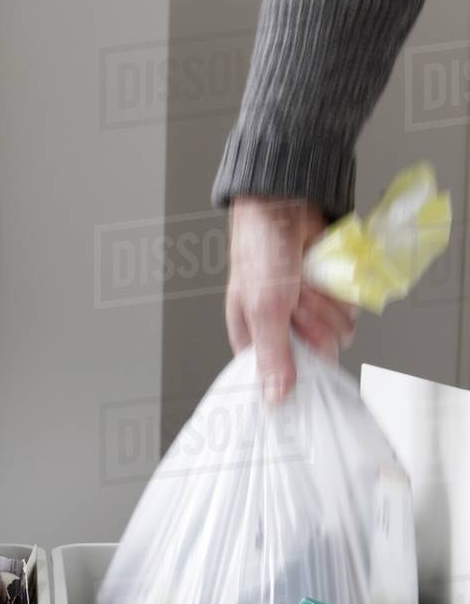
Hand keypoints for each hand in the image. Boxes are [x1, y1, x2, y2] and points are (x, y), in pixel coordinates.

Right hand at [226, 197, 356, 401]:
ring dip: (325, 301)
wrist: (285, 203)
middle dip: (312, 322)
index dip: (296, 370)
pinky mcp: (330, 294)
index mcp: (255, 340)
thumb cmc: (260, 250)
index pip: (282, 377)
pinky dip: (339, 287)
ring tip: (304, 278)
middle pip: (318, 353)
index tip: (300, 354)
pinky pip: (349, 307)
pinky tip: (320, 270)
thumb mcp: (263, 308)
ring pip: (337, 329)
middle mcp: (283, 330)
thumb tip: (275, 400)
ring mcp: (310, 312)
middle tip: (294, 299)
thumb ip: (273, 356)